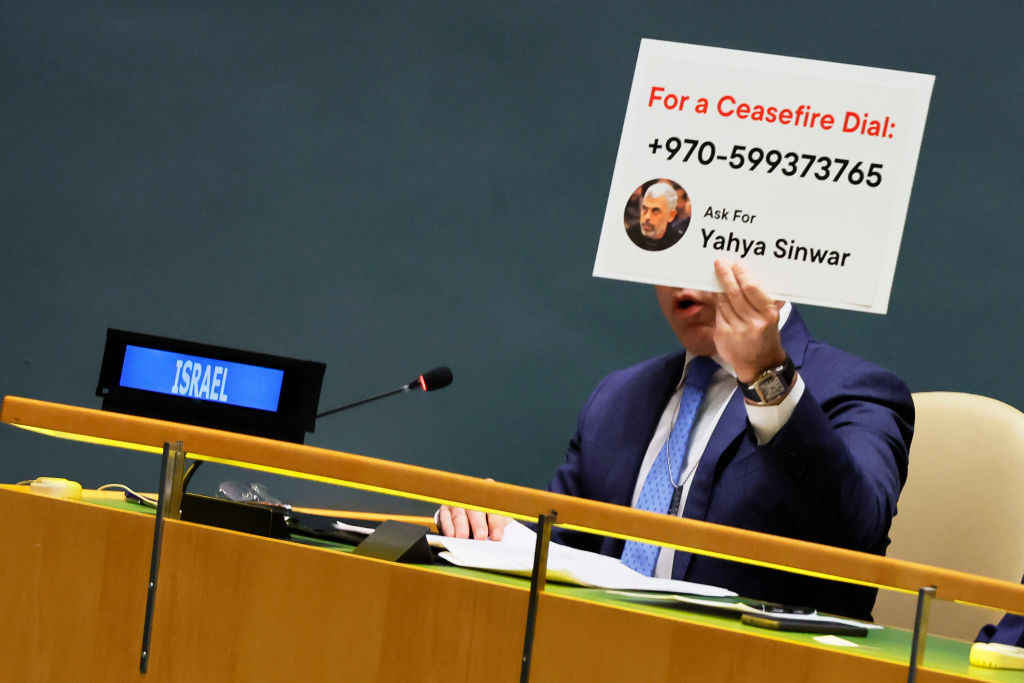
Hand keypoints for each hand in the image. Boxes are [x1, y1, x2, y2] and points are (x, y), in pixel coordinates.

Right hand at [437, 480, 511, 540]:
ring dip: (462, 526)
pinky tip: (452, 535)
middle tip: (480, 537)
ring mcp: (458, 502)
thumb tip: (499, 537)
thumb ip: (499, 524)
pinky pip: (446, 517)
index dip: (495, 522)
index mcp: (490, 495)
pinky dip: (448, 526)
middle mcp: (473, 496)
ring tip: (464, 537)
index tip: (497, 536)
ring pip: (460, 513)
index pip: (493, 508)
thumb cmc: (487, 515)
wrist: (469, 509)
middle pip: (476, 509)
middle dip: (478, 524)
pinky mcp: (446, 509)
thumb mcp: (496, 516)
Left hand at [713, 258, 786, 383]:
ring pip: (724, 302)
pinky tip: (719, 296)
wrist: (760, 365)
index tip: (736, 264)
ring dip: (720, 288)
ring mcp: (736, 330)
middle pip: (734, 293)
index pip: (752, 289)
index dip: (742, 275)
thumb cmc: (766, 335)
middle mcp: (753, 323)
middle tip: (720, 263)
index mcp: (768, 315)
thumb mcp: (772, 317)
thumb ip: (763, 300)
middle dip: (726, 275)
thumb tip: (749, 276)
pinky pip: (719, 313)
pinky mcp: (723, 336)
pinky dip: (719, 303)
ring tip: (719, 276)